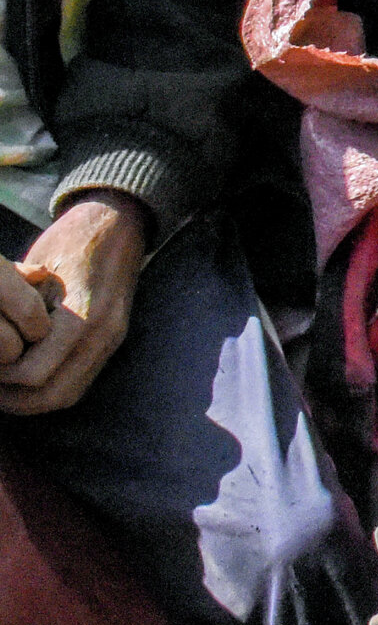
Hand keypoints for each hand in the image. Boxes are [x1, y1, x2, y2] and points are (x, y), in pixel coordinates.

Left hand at [0, 196, 148, 416]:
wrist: (119, 223)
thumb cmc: (71, 239)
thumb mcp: (36, 267)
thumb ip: (17, 311)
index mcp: (83, 316)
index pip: (33, 374)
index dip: (0, 377)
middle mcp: (102, 335)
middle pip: (52, 396)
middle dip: (12, 399)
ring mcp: (111, 340)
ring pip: (67, 396)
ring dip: (31, 400)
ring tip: (3, 388)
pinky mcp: (111, 341)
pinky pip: (78, 382)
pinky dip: (49, 389)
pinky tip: (26, 378)